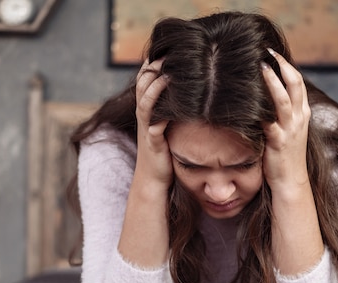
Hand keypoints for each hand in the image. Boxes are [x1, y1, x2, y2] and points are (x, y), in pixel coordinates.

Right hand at [135, 58, 171, 187]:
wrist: (154, 178)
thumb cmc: (166, 150)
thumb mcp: (168, 123)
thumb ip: (174, 105)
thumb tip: (194, 86)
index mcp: (148, 108)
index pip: (146, 77)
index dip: (154, 61)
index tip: (170, 48)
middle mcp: (144, 115)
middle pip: (142, 83)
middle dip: (154, 68)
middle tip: (169, 54)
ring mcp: (146, 128)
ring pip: (145, 101)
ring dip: (155, 87)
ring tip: (168, 75)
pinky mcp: (153, 142)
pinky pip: (154, 125)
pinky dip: (160, 114)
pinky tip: (173, 106)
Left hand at [261, 49, 311, 195]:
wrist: (290, 182)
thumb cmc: (284, 155)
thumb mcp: (288, 129)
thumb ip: (280, 112)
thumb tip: (264, 95)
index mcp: (302, 112)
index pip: (297, 81)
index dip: (286, 64)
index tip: (272, 52)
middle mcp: (299, 117)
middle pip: (295, 83)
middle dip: (281, 65)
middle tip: (267, 52)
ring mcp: (290, 129)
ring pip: (283, 99)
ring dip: (272, 81)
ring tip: (261, 66)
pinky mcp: (278, 141)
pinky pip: (268, 121)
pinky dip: (258, 109)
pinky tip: (246, 100)